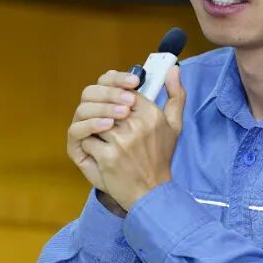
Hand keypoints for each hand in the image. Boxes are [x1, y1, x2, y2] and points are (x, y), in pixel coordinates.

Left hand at [80, 66, 186, 210]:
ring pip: (93, 120)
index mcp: (151, 114)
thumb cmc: (160, 158)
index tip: (113, 102)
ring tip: (101, 136)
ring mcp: (120, 141)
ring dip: (93, 128)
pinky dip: (89, 145)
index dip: (114, 93)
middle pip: (105, 103)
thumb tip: (173, 68)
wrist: (151, 193)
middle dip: (100, 110)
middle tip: (103, 120)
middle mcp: (136, 125)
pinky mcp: (107, 157)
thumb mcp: (174, 126)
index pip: (124, 91)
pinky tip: (98, 152)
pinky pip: (87, 140)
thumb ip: (176, 95)